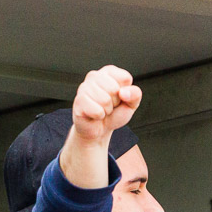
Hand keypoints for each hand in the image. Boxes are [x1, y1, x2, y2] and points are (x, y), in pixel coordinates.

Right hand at [61, 65, 141, 186]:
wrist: (97, 136)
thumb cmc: (113, 118)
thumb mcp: (129, 107)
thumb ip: (134, 96)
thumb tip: (128, 91)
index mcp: (106, 75)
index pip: (122, 75)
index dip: (125, 88)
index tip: (122, 98)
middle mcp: (92, 80)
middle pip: (112, 86)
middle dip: (116, 102)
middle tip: (110, 110)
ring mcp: (83, 92)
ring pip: (103, 96)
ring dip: (107, 110)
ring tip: (103, 115)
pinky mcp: (77, 106)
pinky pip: (92, 106)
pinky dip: (98, 114)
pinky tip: (96, 118)